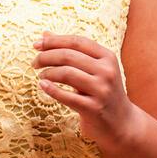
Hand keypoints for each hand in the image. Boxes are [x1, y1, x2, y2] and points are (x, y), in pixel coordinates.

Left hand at [33, 32, 142, 147]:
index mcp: (108, 57)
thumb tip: (45, 34)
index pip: (77, 41)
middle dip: (46, 57)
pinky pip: (66, 96)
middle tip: (34, 62)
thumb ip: (71, 51)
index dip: (54, 41)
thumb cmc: (101, 92)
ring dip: (48, 73)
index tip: (36, 45)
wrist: (121, 123)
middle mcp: (107, 71)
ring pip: (66, 73)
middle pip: (68, 56)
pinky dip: (51, 89)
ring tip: (41, 75)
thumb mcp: (93, 69)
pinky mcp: (94, 108)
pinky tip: (43, 86)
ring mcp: (102, 90)